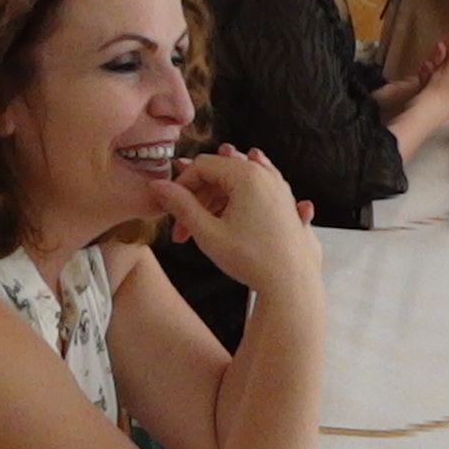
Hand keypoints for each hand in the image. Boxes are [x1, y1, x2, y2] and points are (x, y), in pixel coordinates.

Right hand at [153, 148, 316, 292]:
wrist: (291, 282)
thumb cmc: (253, 259)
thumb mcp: (208, 232)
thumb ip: (181, 205)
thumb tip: (158, 186)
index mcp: (247, 175)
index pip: (202, 165)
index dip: (180, 186)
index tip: (170, 209)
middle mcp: (266, 175)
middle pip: (218, 173)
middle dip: (195, 199)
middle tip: (181, 229)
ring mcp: (278, 187)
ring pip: (234, 183)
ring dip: (212, 203)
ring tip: (200, 229)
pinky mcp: (283, 202)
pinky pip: (252, 191)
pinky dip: (233, 202)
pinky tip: (223, 216)